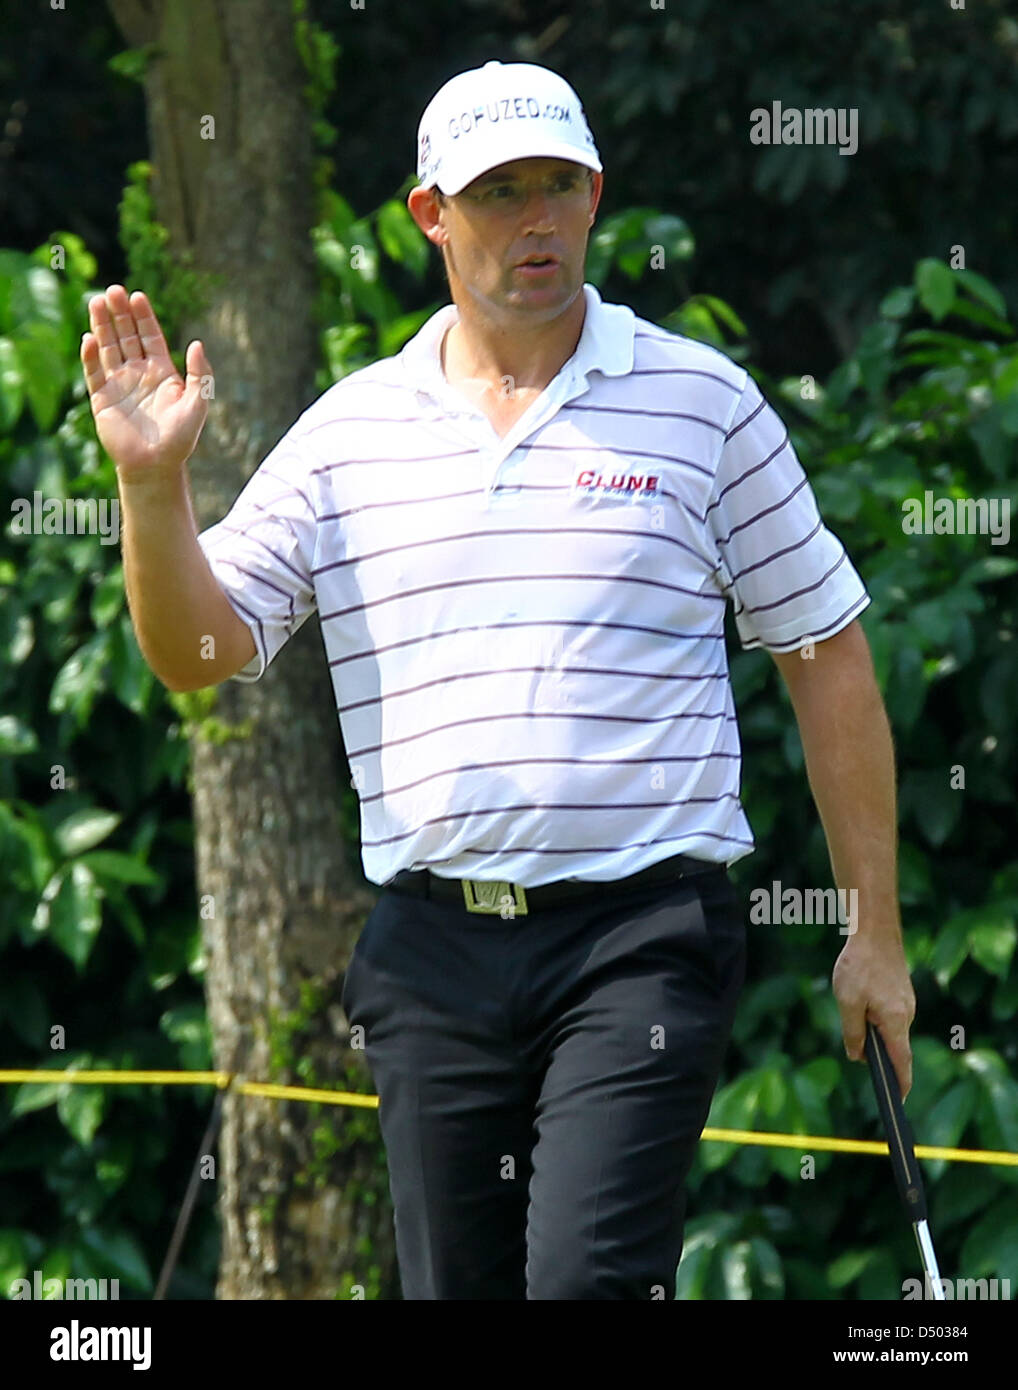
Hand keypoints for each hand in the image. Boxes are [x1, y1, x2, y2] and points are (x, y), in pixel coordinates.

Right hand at [81, 285, 211, 477]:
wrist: (156, 467)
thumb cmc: (180, 439)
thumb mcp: (197, 404)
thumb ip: (200, 374)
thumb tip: (198, 343)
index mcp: (161, 372)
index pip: (150, 336)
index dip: (144, 316)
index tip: (138, 295)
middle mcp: (139, 374)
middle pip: (127, 336)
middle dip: (120, 313)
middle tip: (113, 290)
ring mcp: (119, 384)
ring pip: (108, 348)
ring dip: (102, 325)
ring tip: (97, 301)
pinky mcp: (102, 399)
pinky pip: (94, 372)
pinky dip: (90, 356)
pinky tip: (89, 337)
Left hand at [832, 928, 915, 1099]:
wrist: (875, 931)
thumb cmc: (859, 965)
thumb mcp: (848, 1002)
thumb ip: (852, 1033)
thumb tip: (858, 1057)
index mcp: (896, 1021)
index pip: (901, 1062)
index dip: (899, 1085)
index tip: (896, 1103)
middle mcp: (907, 1015)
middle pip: (895, 1047)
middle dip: (877, 1054)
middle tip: (858, 1051)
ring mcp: (906, 1003)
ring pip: (889, 1029)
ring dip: (872, 1030)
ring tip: (852, 1007)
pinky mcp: (901, 994)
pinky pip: (889, 1015)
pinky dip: (874, 1016)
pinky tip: (859, 1000)